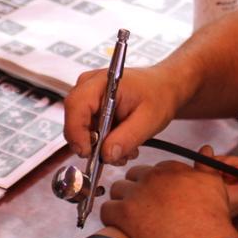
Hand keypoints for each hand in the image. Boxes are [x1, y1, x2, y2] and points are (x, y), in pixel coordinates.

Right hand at [63, 64, 183, 165]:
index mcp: (102, 82)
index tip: (88, 153)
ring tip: (125, 148)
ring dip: (101, 146)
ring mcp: (87, 98)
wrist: (164, 88)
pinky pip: (87, 131)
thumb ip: (127, 138)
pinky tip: (121, 142)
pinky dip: (102, 143)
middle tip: (115, 155)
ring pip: (80, 130)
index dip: (76, 132)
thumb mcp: (149, 120)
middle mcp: (88, 87)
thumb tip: (106, 155)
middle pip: (74, 121)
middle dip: (92, 144)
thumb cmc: (158, 95)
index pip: (76, 106)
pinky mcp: (90, 109)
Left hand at [99, 145, 237, 237]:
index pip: (153, 169)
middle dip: (135, 189)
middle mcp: (151, 176)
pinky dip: (110, 217)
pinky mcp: (124, 214)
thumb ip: (207, 166)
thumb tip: (206, 150)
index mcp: (170, 168)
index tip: (157, 196)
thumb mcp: (215, 184)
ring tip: (130, 216)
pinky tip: (119, 225)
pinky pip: (106, 210)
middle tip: (143, 207)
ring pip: (116, 189)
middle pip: (132, 176)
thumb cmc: (212, 217)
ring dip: (121, 201)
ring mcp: (136, 194)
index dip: (154, 183)